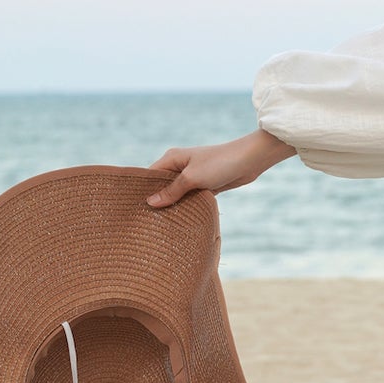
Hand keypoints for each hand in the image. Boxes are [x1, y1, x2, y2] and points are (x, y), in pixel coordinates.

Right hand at [146, 128, 296, 207]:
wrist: (249, 161)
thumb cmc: (220, 164)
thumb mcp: (192, 178)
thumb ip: (172, 191)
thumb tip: (150, 202)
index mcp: (172, 158)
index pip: (150, 175)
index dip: (143, 191)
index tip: (134, 209)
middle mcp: (180, 166)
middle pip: (163, 186)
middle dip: (158, 201)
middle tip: (146, 221)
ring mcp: (192, 175)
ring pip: (177, 194)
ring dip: (173, 205)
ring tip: (160, 224)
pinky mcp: (204, 184)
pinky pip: (190, 197)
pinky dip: (187, 206)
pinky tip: (180, 220)